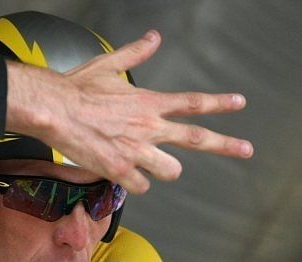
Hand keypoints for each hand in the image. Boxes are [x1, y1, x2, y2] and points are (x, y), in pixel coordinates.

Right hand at [5, 30, 252, 193]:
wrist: (54, 110)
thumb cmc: (78, 88)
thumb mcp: (109, 65)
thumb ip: (136, 53)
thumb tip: (154, 37)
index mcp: (149, 103)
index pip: (193, 102)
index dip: (219, 103)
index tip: (239, 103)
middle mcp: (149, 128)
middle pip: (196, 137)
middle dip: (225, 144)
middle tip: (247, 149)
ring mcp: (136, 151)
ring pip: (171, 170)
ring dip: (166, 169)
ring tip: (155, 165)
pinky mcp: (119, 170)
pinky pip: (141, 185)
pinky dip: (137, 182)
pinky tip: (126, 174)